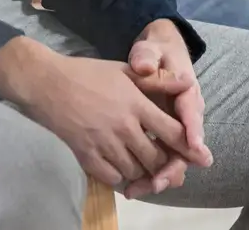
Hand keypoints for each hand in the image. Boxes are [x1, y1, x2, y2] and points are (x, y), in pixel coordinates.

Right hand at [0, 37, 194, 196]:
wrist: (47, 84)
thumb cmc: (88, 73)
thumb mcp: (125, 70)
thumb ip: (158, 81)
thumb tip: (187, 82)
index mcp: (136, 104)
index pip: (172, 131)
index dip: (189, 146)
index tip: (201, 157)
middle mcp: (124, 127)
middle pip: (156, 157)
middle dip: (166, 163)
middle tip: (170, 165)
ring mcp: (104, 143)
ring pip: (135, 170)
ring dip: (144, 171)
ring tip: (147, 167)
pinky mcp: (86, 155)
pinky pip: (112, 177)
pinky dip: (121, 177)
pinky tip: (122, 169)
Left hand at [124, 19, 212, 197]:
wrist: (156, 54)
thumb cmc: (155, 53)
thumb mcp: (151, 50)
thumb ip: (147, 57)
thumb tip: (144, 66)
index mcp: (186, 92)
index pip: (192, 113)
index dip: (193, 131)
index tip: (193, 147)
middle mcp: (186, 115)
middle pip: (186, 145)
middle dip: (174, 166)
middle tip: (158, 182)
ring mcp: (177, 129)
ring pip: (174, 157)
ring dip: (159, 176)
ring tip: (137, 191)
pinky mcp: (165, 138)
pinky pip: (161, 159)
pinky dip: (148, 174)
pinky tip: (131, 187)